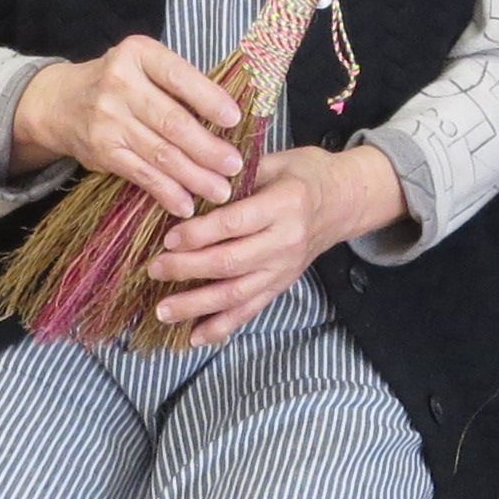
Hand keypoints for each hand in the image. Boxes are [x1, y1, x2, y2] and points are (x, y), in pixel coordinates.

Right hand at [11, 35, 245, 220]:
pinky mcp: (102, 151)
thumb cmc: (120, 82)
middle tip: (235, 166)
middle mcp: (120, 83)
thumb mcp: (145, 66)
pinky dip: (166, 192)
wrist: (61, 102)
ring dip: (194, 176)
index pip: (179, 76)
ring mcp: (108, 119)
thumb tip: (230, 118)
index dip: (209, 99)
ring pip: (160, 152)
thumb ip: (179, 85)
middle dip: (208, 148)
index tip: (235, 120)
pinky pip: (141, 174)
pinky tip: (186, 204)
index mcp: (139, 53)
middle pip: (172, 121)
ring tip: (221, 190)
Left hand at [148, 141, 405, 345]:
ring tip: (163, 311)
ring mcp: (284, 269)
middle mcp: (286, 242)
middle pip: (231, 263)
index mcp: (285, 205)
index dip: (200, 234)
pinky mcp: (280, 286)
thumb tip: (190, 180)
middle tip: (155, 269)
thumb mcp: (277, 160)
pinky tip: (194, 338)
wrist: (343, 202)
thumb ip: (238, 173)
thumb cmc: (305, 174)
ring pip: (237, 294)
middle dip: (188, 269)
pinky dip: (221, 327)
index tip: (168, 237)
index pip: (236, 224)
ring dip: (197, 306)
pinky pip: (250, 311)